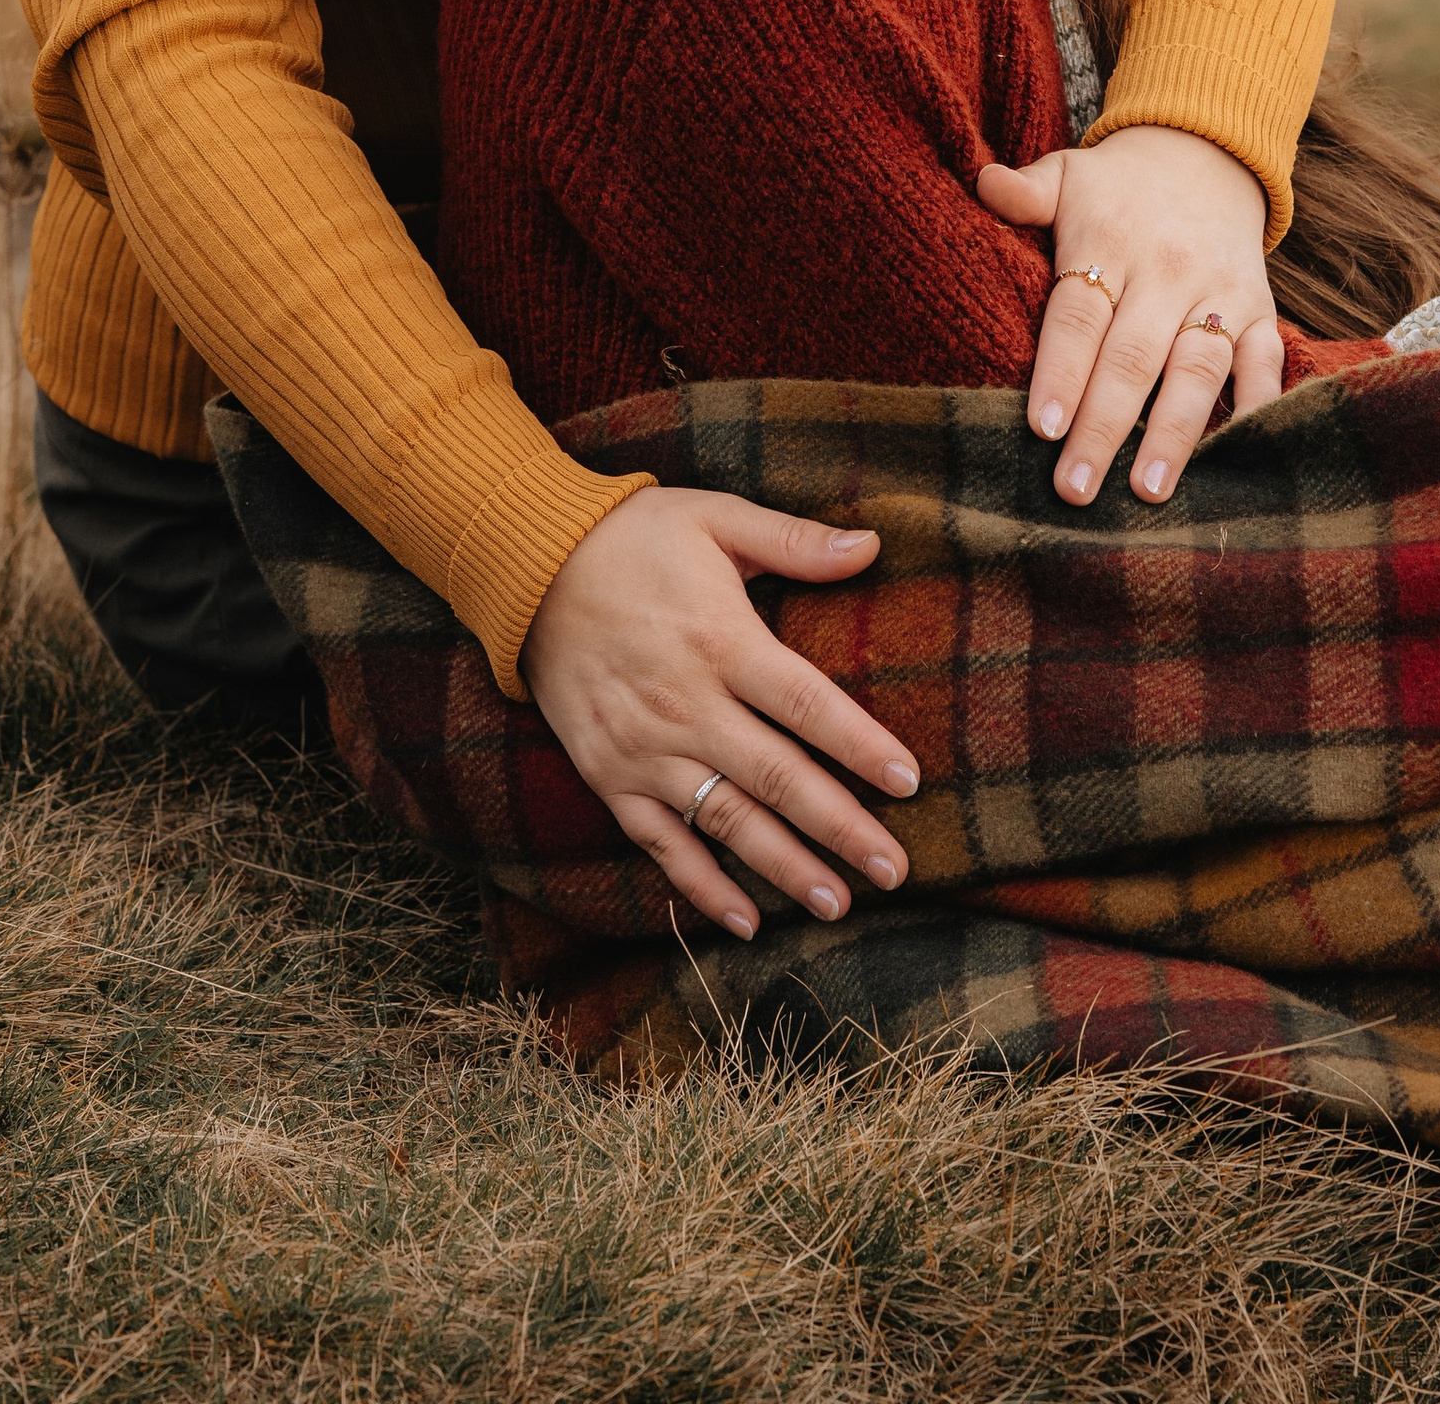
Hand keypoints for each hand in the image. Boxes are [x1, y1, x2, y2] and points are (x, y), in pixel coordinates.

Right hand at [519, 485, 920, 942]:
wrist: (530, 568)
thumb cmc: (635, 538)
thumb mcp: (716, 518)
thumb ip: (794, 542)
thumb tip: (872, 545)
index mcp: (721, 641)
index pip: (808, 704)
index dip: (860, 745)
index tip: (909, 780)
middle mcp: (687, 705)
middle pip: (778, 778)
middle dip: (841, 828)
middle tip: (895, 869)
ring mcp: (645, 749)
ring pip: (727, 821)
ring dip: (784, 867)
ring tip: (837, 902)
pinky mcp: (610, 775)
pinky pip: (662, 842)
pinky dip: (702, 885)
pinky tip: (745, 920)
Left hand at [977, 125, 1282, 509]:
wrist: (1206, 154)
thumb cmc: (1115, 186)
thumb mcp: (1068, 173)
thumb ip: (1026, 190)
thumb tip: (983, 184)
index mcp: (1111, 242)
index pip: (1079, 317)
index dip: (1061, 372)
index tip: (1042, 428)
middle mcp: (1168, 272)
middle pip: (1132, 358)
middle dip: (1104, 428)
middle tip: (1075, 488)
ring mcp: (1219, 294)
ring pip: (1197, 370)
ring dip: (1172, 434)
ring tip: (1147, 491)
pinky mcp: (1260, 311)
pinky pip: (1264, 364)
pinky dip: (1256, 409)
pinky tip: (1235, 456)